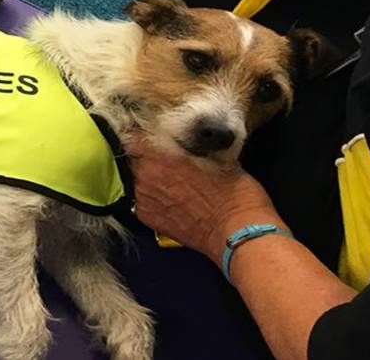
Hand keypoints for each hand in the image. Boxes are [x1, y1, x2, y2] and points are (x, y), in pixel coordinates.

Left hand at [124, 135, 281, 260]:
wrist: (237, 231)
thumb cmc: (234, 190)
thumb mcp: (218, 155)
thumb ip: (193, 145)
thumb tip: (188, 139)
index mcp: (160, 155)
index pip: (133, 138)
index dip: (141, 137)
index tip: (150, 138)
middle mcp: (144, 176)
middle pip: (132, 160)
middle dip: (143, 158)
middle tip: (161, 160)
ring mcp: (142, 199)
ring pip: (135, 181)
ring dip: (146, 179)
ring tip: (166, 181)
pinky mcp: (146, 218)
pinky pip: (140, 200)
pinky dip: (150, 198)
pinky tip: (167, 200)